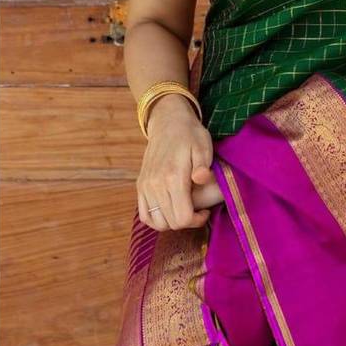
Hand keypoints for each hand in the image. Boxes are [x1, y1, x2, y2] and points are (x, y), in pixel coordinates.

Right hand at [137, 94, 221, 230]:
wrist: (168, 122)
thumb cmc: (190, 135)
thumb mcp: (203, 146)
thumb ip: (203, 165)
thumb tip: (201, 178)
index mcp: (173, 177)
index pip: (182, 217)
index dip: (197, 220)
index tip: (205, 211)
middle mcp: (155, 185)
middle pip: (171, 223)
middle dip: (187, 222)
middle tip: (198, 210)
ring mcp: (145, 186)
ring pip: (157, 222)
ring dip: (173, 222)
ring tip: (185, 209)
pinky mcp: (140, 186)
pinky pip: (145, 215)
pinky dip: (157, 219)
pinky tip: (170, 210)